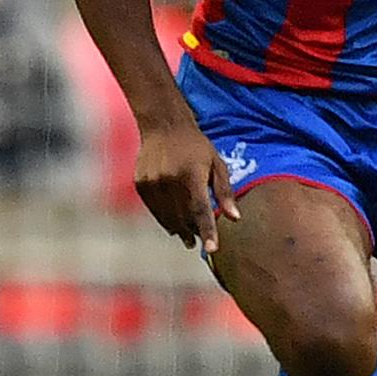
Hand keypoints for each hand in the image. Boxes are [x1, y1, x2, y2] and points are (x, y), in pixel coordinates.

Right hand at [134, 116, 239, 254]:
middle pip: (183, 217)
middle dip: (193, 232)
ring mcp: (152, 182)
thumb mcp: (216, 164)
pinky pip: (154, 210)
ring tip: (187, 238)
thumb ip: (224, 192)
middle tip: (199, 241)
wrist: (163, 126)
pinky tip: (173, 223)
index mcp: (192, 174)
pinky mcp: (141, 184)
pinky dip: (165, 219)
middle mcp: (169, 179)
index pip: (200, 209)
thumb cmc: (196, 146)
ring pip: (167, 217)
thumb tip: (235, 218)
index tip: (212, 249)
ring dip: (178, 230)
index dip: (207, 231)